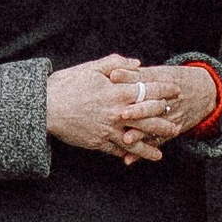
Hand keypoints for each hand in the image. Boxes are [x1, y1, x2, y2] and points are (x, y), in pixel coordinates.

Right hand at [44, 58, 216, 165]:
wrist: (45, 107)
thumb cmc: (66, 85)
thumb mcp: (91, 68)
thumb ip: (116, 64)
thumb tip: (138, 63)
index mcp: (118, 92)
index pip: (150, 91)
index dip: (165, 91)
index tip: (176, 91)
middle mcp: (117, 113)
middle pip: (149, 119)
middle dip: (165, 122)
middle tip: (176, 124)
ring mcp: (109, 130)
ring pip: (136, 140)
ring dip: (150, 145)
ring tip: (161, 152)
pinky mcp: (98, 142)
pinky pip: (117, 150)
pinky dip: (128, 154)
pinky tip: (135, 158)